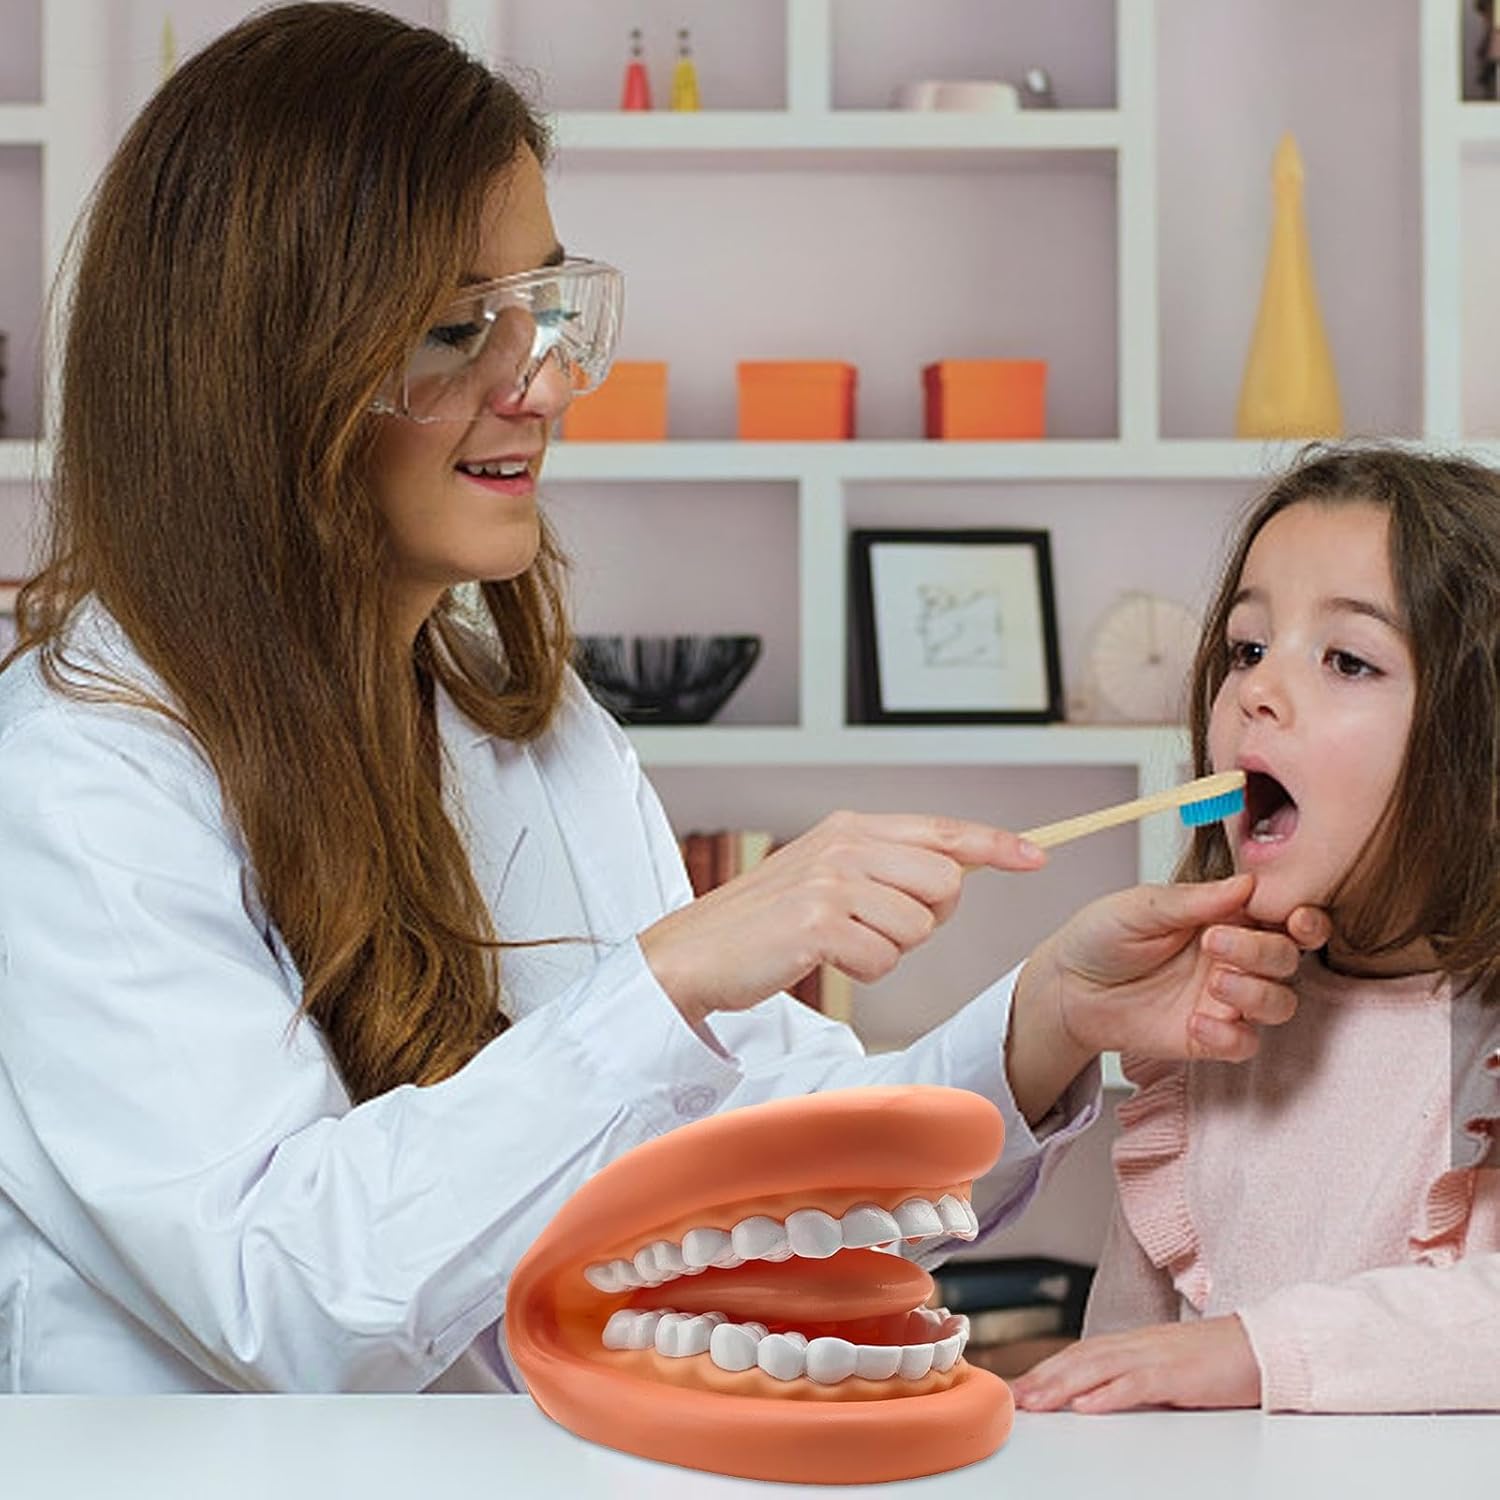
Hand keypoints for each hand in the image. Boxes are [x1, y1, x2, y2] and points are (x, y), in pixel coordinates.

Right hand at [640, 811, 1046, 1026]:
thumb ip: (887, 866)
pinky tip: (825, 961)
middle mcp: (845, 845)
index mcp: (850, 828)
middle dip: (926, 919)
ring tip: (840, 944)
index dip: (995, 845)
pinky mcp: (818, 922)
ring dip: (888, 950)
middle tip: (875, 928)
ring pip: (918, 928)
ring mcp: (831, 882)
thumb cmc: (764, 923)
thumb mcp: (827, 876)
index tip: (1036, 856)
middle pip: (945, 885)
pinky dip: (862, 972)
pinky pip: (884, 961)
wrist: (694, 953)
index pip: (942, 831)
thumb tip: (958, 872)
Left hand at [1006, 874, 1328, 1123]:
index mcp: (1224, 917)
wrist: (1068, 986)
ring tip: (1215, 984)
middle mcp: (1235, 958)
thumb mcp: (1140, 908)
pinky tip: (1197, 1024)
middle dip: (1263, 952)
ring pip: (1280, 1003)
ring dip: (1257, 994)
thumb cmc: (1101, 936)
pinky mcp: (1211, 1037)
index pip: (1283, 915)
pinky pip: (1246, 1044)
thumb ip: (1194, 900)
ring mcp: (1225, 999)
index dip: (1301, 917)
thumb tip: (1248, 883)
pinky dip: (1231, 1036)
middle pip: (1286, 959)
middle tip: (1214, 943)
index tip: (1291, 916)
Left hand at [1010, 1316, 1261, 1412]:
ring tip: (1035, 1402)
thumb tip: (1100, 1399)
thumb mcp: (1169, 1372)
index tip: (1019, 1388)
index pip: (1080, 1355)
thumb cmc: (1220, 1363)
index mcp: (1135, 1344)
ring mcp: (1158, 1356)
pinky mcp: (1180, 1373)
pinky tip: (1086, 1406)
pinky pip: (1138, 1384)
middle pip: (1080, 1359)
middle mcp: (1139, 1344)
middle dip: (1043, 1379)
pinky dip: (1108, 1394)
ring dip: (1062, 1385)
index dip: (1046, 1370)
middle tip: (1013, 1399)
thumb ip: (1135, 1380)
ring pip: (1099, 1368)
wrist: (1266, 1348)